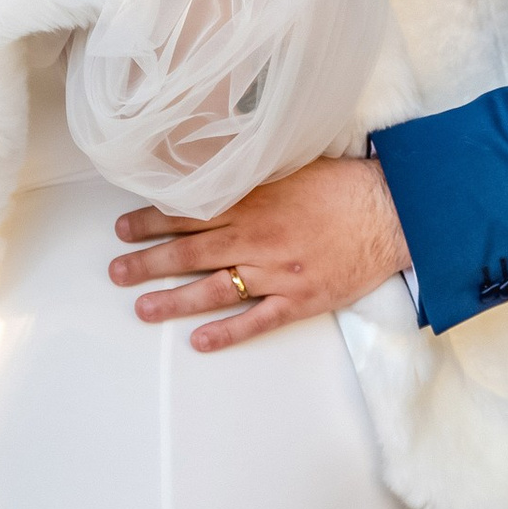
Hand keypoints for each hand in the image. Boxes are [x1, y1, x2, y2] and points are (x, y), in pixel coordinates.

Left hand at [109, 154, 412, 348]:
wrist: (391, 212)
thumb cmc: (341, 186)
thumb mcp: (290, 166)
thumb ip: (250, 177)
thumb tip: (211, 173)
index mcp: (254, 201)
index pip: (190, 211)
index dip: (152, 221)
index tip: (123, 228)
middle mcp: (258, 237)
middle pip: (192, 251)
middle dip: (149, 261)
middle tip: (116, 271)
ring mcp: (278, 272)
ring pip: (215, 289)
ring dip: (174, 300)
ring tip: (142, 308)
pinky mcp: (301, 299)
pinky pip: (257, 320)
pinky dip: (228, 332)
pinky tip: (200, 342)